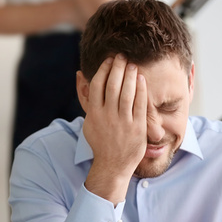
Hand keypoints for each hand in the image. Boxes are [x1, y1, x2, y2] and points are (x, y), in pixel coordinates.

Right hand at [78, 54, 146, 203]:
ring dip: (130, 75)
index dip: (104, 69)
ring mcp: (123, 122)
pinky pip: (140, 105)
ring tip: (133, 64)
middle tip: (123, 55)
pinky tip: (142, 79)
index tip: (110, 59)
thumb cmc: (101, 142)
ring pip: (127, 93)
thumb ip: (86, 99)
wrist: (113, 165)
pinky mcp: (137, 127)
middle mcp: (108, 116)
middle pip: (113, 85)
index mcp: (94, 114)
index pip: (98, 85)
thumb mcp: (89, 122)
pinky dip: (141, 90)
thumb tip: (79, 75)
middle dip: (118, 67)